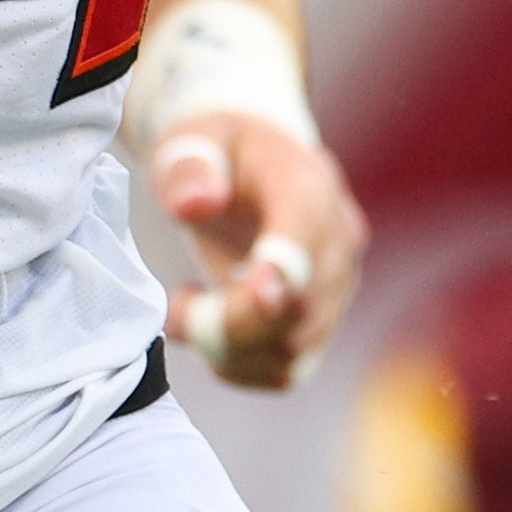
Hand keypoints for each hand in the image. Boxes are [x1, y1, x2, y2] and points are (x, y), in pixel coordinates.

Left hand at [151, 112, 362, 389]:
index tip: (251, 292)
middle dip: (230, 323)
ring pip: (293, 349)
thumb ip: (188, 166)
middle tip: (174, 309)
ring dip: (227, 349)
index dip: (283, 271)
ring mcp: (335, 288)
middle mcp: (337, 240)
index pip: (308, 235)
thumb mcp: (191, 139)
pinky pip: (286, 371)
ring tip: (183, 310)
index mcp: (308, 185)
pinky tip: (208, 331)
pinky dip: (239, 367)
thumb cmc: (216, 151)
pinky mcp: (319, 325)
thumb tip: (196, 204)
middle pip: (300, 307)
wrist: (250, 167)